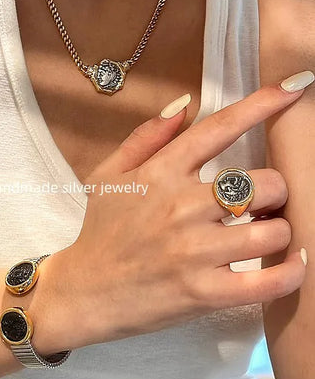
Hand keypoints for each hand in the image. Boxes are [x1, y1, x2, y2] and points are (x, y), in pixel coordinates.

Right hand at [37, 72, 310, 352]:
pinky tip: (291, 262)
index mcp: (160, 173)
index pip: (218, 129)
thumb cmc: (101, 230)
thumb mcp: (109, 174)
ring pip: (272, 231)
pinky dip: (292, 271)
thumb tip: (184, 104)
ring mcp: (195, 252)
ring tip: (263, 232)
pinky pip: (269, 281)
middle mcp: (181, 207)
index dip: (262, 104)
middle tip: (262, 201)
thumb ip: (146, 136)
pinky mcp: (205, 293)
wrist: (85, 290)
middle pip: (263, 183)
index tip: (295, 86)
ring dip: (278, 230)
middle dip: (275, 190)